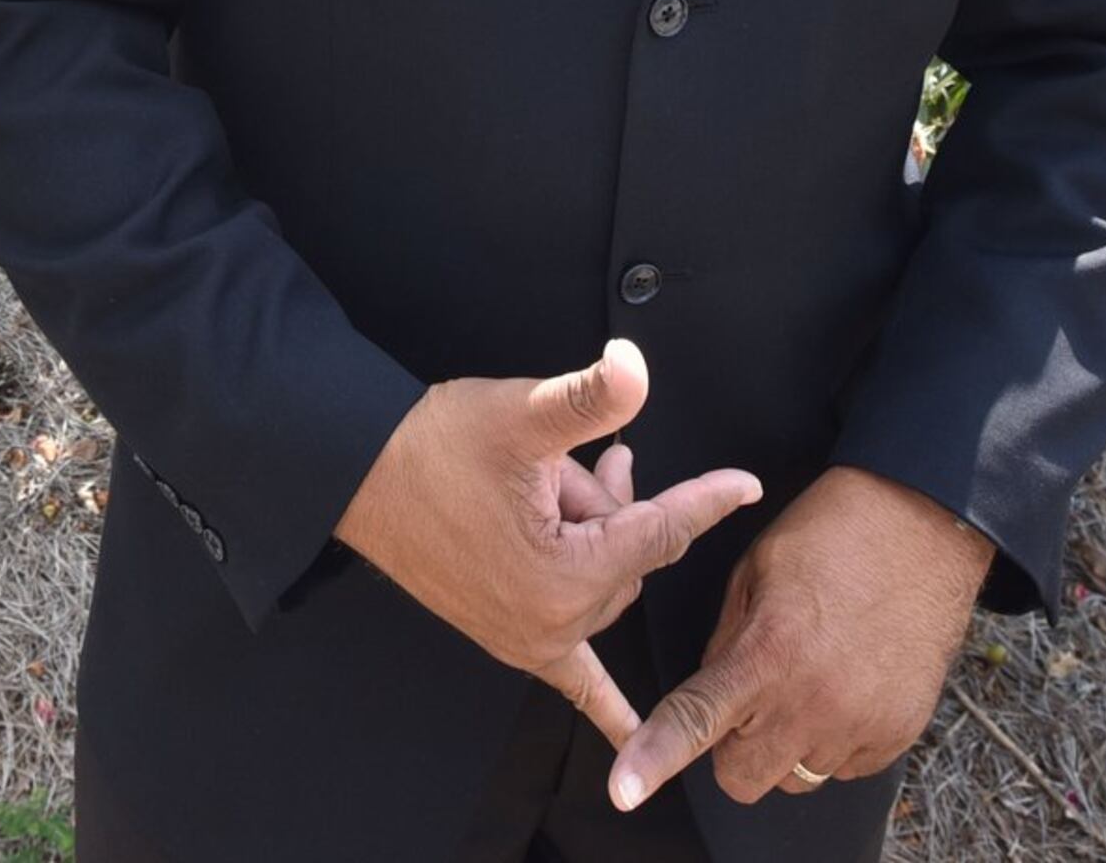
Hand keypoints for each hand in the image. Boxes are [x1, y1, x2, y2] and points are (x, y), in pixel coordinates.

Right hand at [334, 339, 761, 745]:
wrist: (358, 473)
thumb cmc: (435, 444)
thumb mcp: (523, 415)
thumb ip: (591, 399)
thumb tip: (635, 365)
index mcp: (565, 576)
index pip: (660, 532)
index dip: (704, 497)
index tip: (746, 485)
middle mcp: (550, 623)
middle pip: (627, 556)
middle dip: (607, 503)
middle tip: (570, 459)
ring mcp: (527, 639)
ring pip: (600, 582)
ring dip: (588, 533)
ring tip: (543, 485)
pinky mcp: (508, 638)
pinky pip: (573, 680)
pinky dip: (605, 709)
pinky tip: (636, 741)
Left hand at [607, 466, 994, 811]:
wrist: (924, 525)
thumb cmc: (833, 534)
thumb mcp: (756, 572)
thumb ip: (726, 641)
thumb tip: (712, 692)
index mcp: (768, 652)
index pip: (696, 722)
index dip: (653, 760)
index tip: (624, 790)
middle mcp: (813, 701)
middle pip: (742, 778)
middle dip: (732, 750)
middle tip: (747, 702)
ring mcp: (860, 724)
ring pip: (795, 777)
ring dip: (786, 745)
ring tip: (807, 682)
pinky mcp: (897, 734)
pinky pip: (844, 767)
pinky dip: (834, 739)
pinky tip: (846, 683)